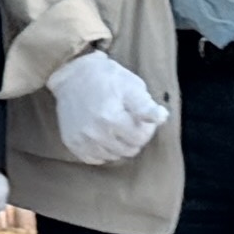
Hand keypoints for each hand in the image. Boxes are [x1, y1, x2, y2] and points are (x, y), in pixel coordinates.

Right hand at [46, 47, 165, 164]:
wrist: (72, 74)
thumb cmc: (106, 78)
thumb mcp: (131, 85)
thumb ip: (146, 105)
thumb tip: (162, 117)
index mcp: (111, 117)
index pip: (140, 139)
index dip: (146, 128)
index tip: (140, 117)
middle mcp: (94, 132)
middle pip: (128, 150)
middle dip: (133, 138)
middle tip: (128, 121)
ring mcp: (81, 139)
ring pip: (112, 156)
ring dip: (118, 145)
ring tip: (115, 127)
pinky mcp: (71, 142)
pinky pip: (94, 158)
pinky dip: (101, 151)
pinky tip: (102, 136)